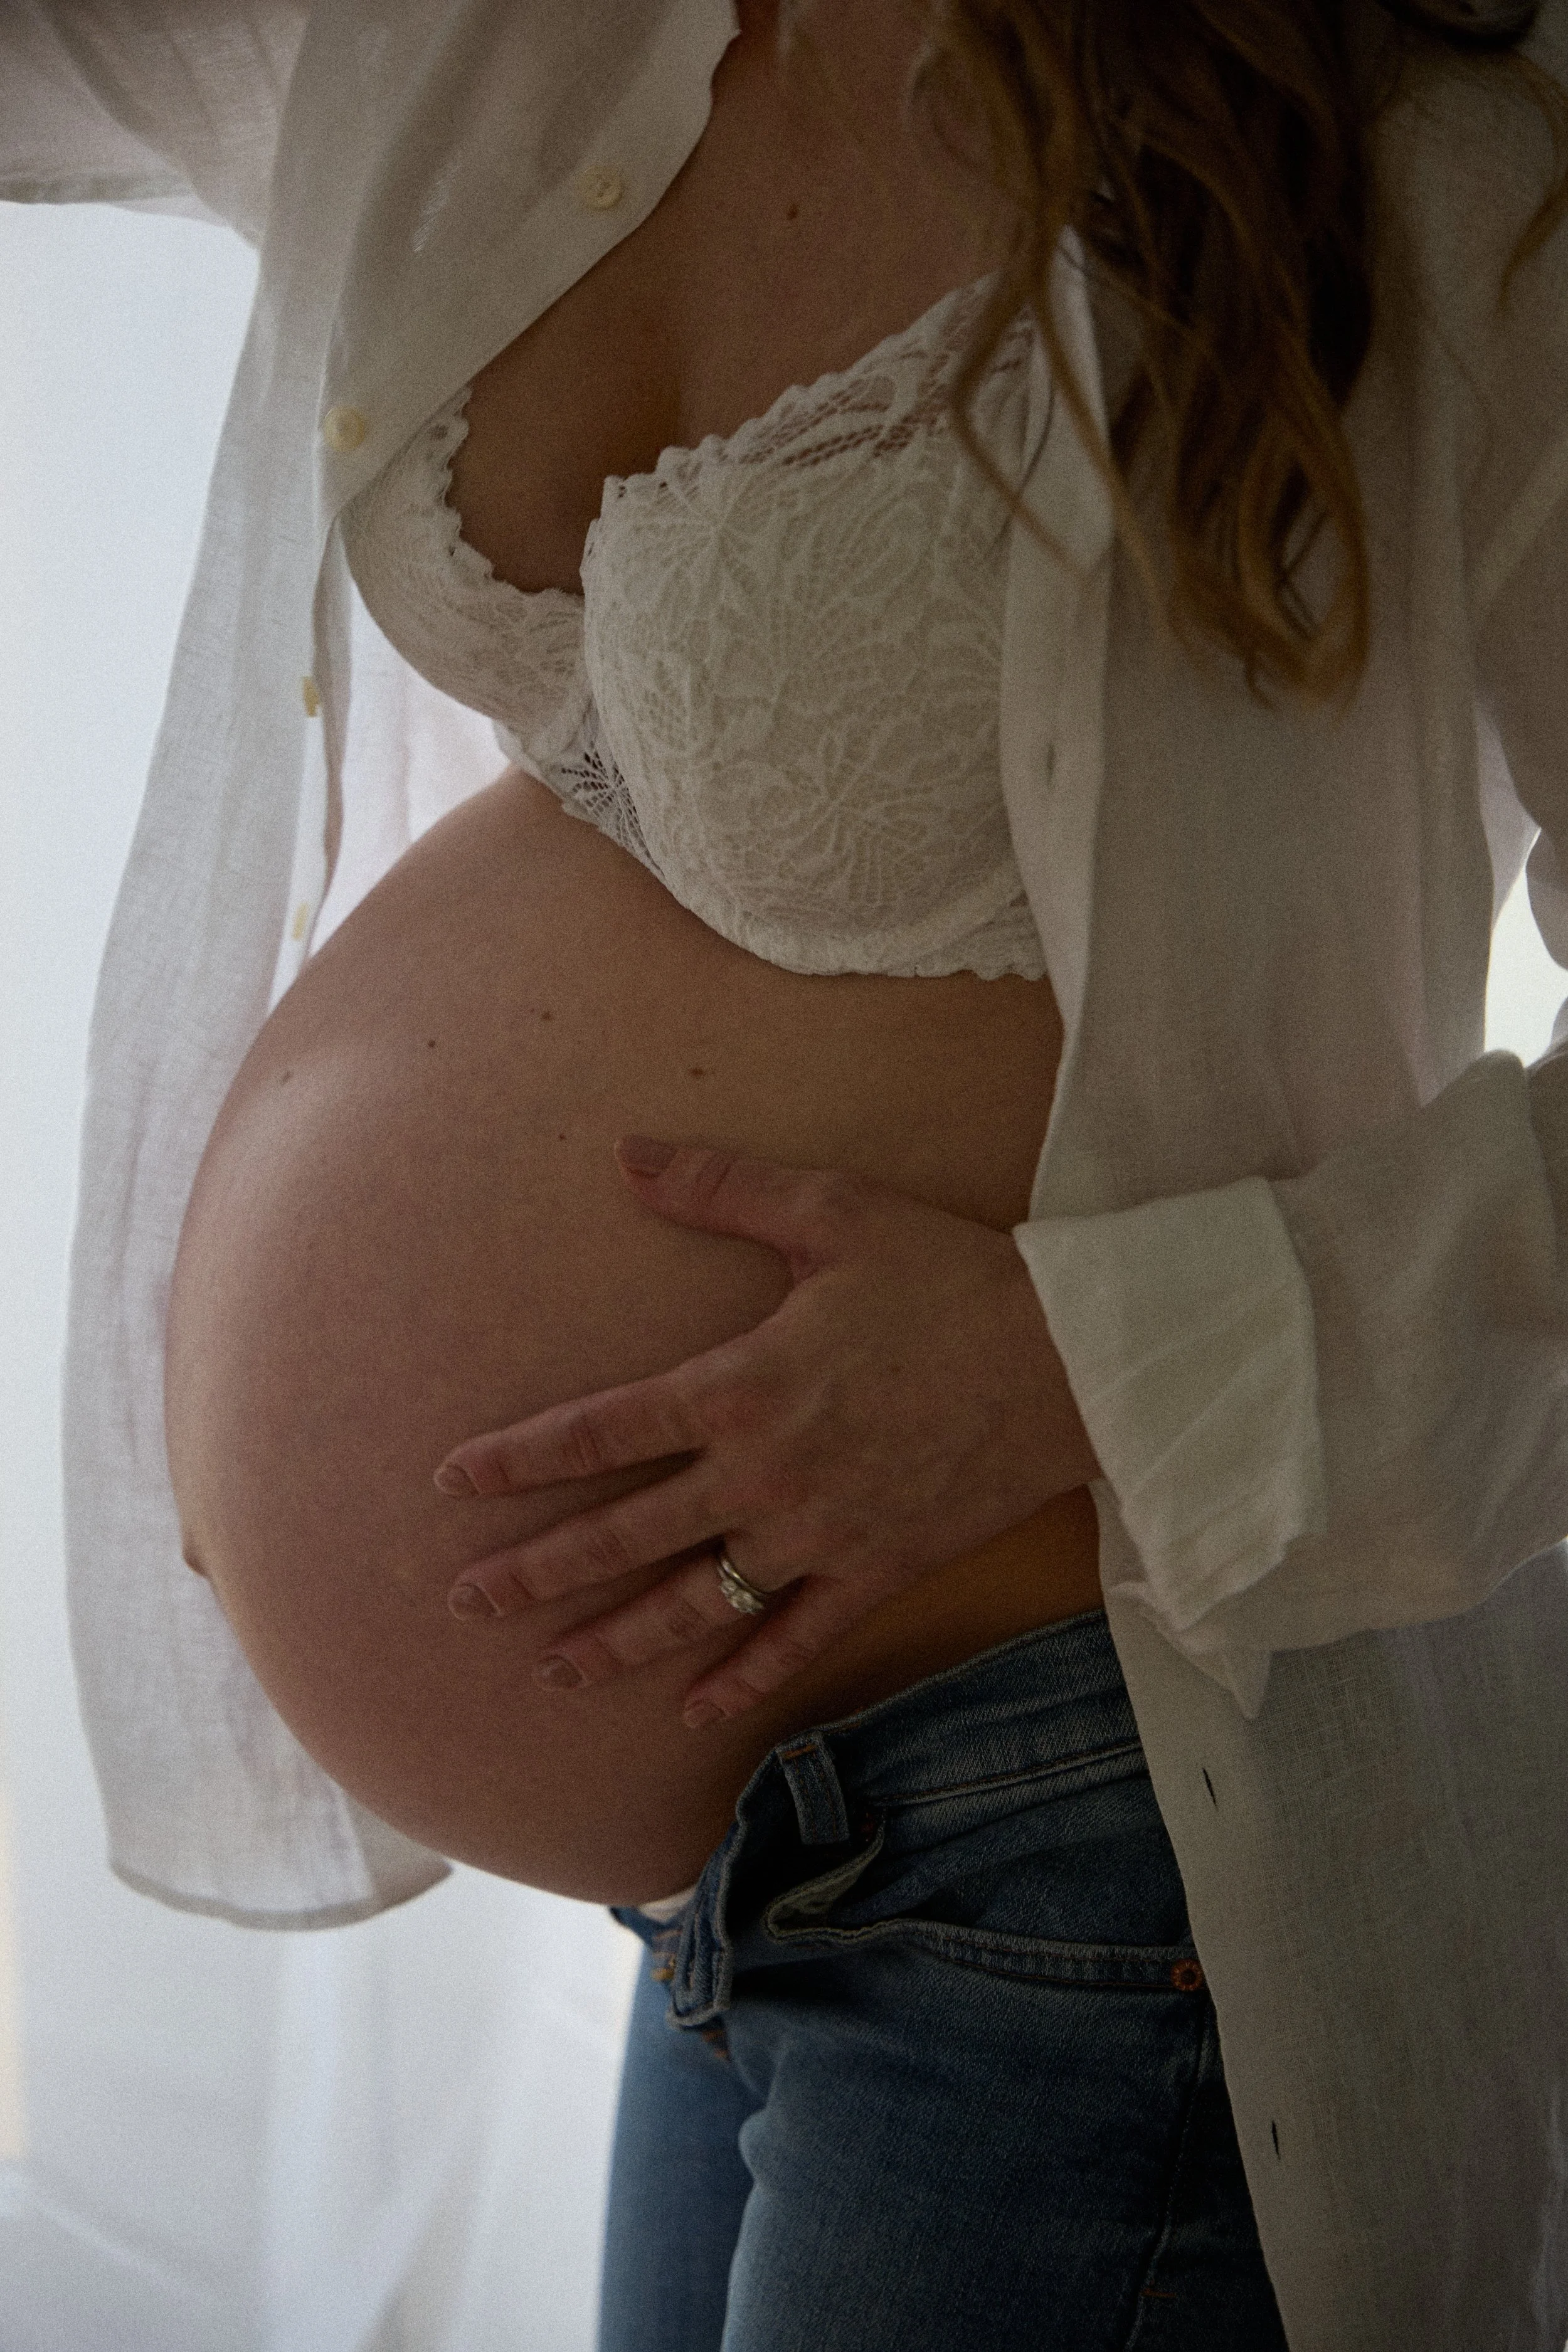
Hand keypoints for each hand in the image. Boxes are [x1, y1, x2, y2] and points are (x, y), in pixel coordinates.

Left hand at [433, 1139, 1100, 1726]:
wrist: (1076, 1358)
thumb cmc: (952, 1276)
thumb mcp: (833, 1211)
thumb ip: (722, 1188)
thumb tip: (625, 1154)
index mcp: (740, 1385)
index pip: (601, 1431)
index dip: (519, 1458)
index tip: (452, 1482)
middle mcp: (764, 1474)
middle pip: (626, 1535)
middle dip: (536, 1572)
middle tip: (464, 1602)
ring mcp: (820, 1534)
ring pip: (697, 1603)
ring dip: (617, 1640)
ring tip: (552, 1671)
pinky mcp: (877, 1570)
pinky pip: (797, 1637)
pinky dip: (744, 1677)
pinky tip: (696, 1708)